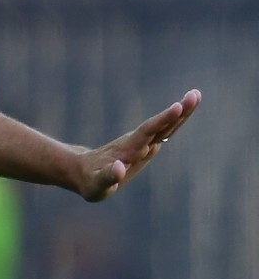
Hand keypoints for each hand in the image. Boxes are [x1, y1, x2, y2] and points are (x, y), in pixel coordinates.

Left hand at [75, 89, 200, 201]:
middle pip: (160, 125)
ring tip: (195, 96)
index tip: (177, 106)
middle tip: (195, 94)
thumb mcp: (97, 184)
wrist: (82, 171)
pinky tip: (183, 111)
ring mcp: (141, 145)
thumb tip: (120, 168)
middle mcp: (137, 143)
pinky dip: (174, 122)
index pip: (148, 131)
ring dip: (180, 114)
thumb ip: (108, 177)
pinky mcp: (144, 147)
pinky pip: (162, 132)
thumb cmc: (91, 181)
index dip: (163, 119)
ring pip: (164, 127)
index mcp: (128, 150)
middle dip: (179, 112)